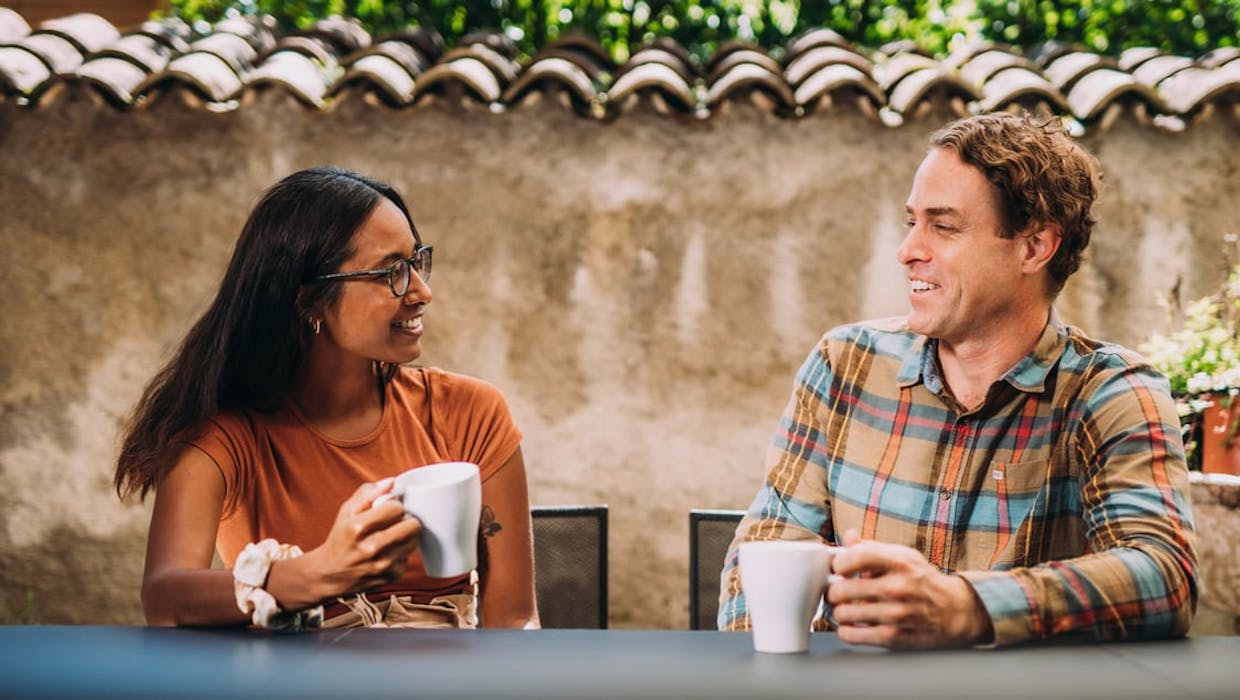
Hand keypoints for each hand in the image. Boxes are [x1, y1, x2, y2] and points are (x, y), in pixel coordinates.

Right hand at [268, 478, 422, 608]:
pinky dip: (402, 551)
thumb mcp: (347, 511)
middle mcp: (371, 548)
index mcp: (357, 528)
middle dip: (406, 519)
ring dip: (406, 535)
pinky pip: (409, 555)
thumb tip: (391, 481)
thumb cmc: (340, 538)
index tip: (389, 509)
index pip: (396, 508)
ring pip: (414, 540)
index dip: (395, 505)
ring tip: (392, 535)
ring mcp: (383, 565)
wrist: (330, 574)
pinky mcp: (392, 576)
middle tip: (396, 521)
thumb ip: (368, 493)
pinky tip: (388, 551)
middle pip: (412, 525)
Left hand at [825, 529, 992, 648]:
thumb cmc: (923, 581)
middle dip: (834, 590)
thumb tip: (847, 537)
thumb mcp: (903, 556)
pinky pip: (851, 635)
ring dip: (840, 611)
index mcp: (898, 562)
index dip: (838, 564)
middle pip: (840, 589)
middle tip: (838, 592)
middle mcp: (896, 587)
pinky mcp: (893, 637)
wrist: (955, 611)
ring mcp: (894, 614)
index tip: (839, 569)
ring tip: (848, 608)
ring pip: (842, 613)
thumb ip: (871, 547)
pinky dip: (846, 630)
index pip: (852, 557)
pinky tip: (852, 624)